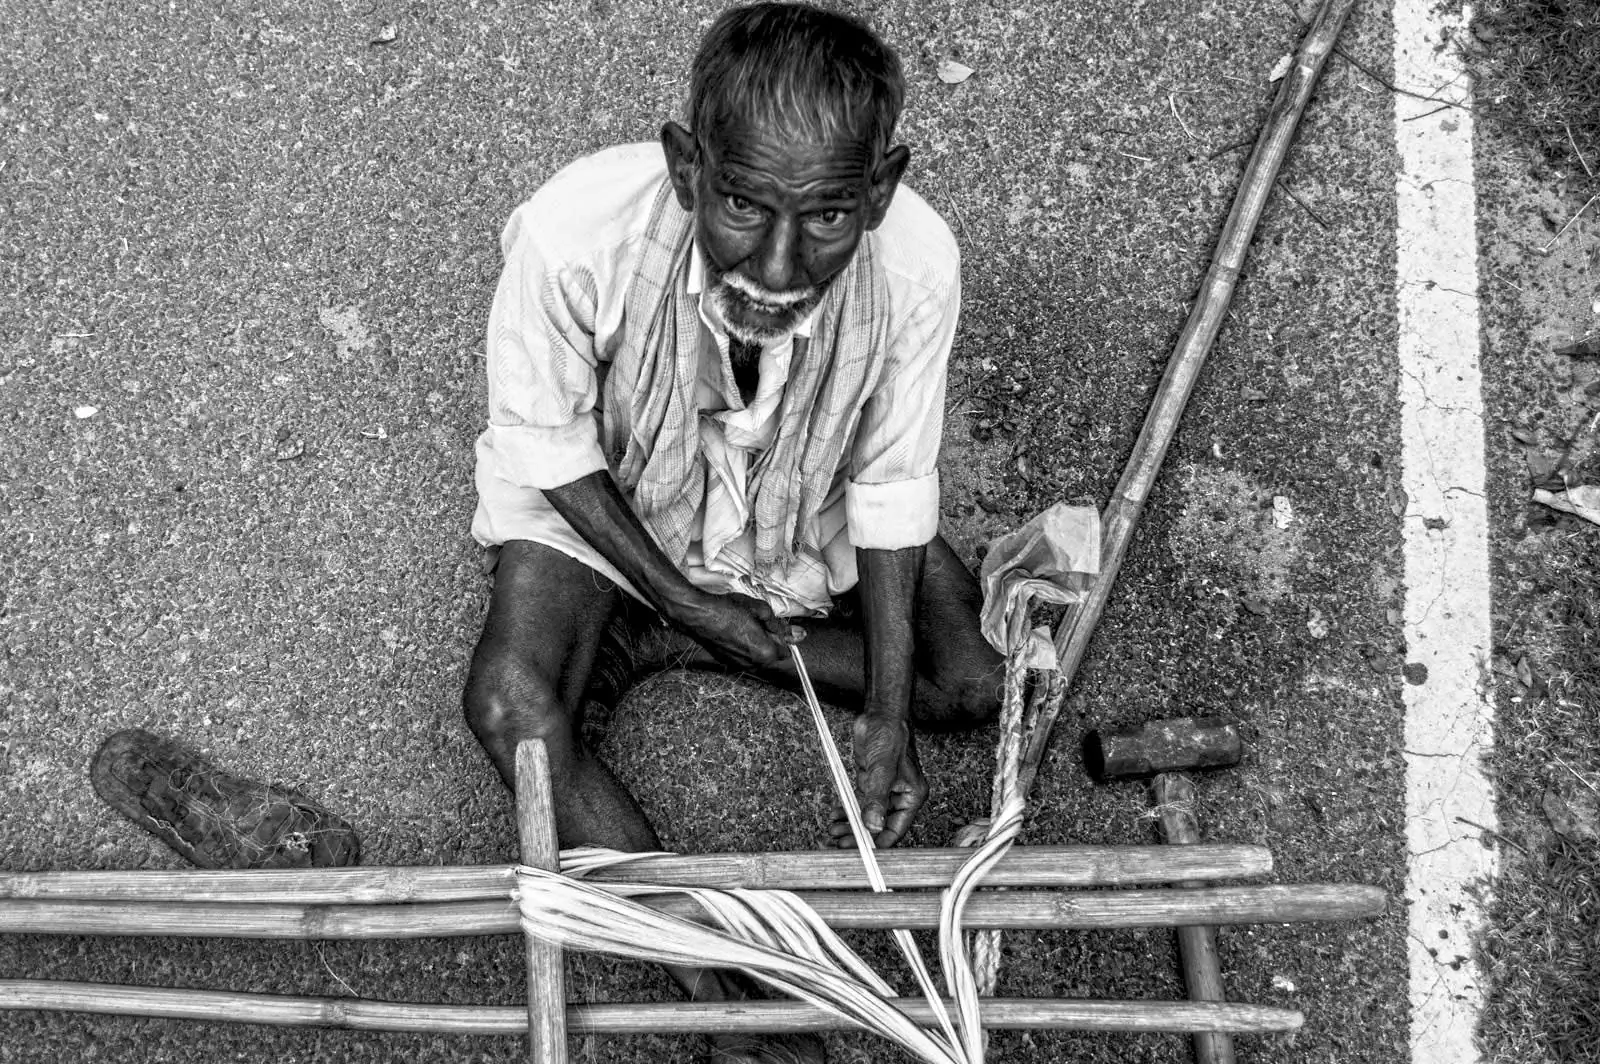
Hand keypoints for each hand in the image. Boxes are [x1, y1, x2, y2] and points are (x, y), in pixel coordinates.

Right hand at [669, 590, 798, 669]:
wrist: (698, 615)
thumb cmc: (728, 609)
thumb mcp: (760, 609)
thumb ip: (779, 624)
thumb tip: (797, 633)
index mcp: (765, 652)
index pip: (787, 651)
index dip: (783, 636)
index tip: (775, 625)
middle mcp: (753, 664)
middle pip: (772, 656)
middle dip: (771, 641)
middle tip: (758, 622)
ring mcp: (739, 665)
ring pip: (757, 656)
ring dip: (757, 644)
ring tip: (744, 625)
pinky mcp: (727, 662)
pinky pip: (744, 656)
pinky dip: (744, 646)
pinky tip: (735, 632)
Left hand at [828, 712, 927, 848]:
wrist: (880, 714)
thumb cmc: (891, 736)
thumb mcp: (882, 769)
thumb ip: (876, 799)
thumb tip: (873, 826)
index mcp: (911, 797)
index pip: (895, 830)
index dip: (877, 844)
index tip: (860, 851)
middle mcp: (899, 796)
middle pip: (879, 827)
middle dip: (859, 836)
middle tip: (839, 843)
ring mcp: (884, 790)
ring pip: (867, 817)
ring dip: (850, 825)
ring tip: (833, 831)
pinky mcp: (871, 782)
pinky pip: (859, 803)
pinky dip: (847, 810)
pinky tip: (835, 816)